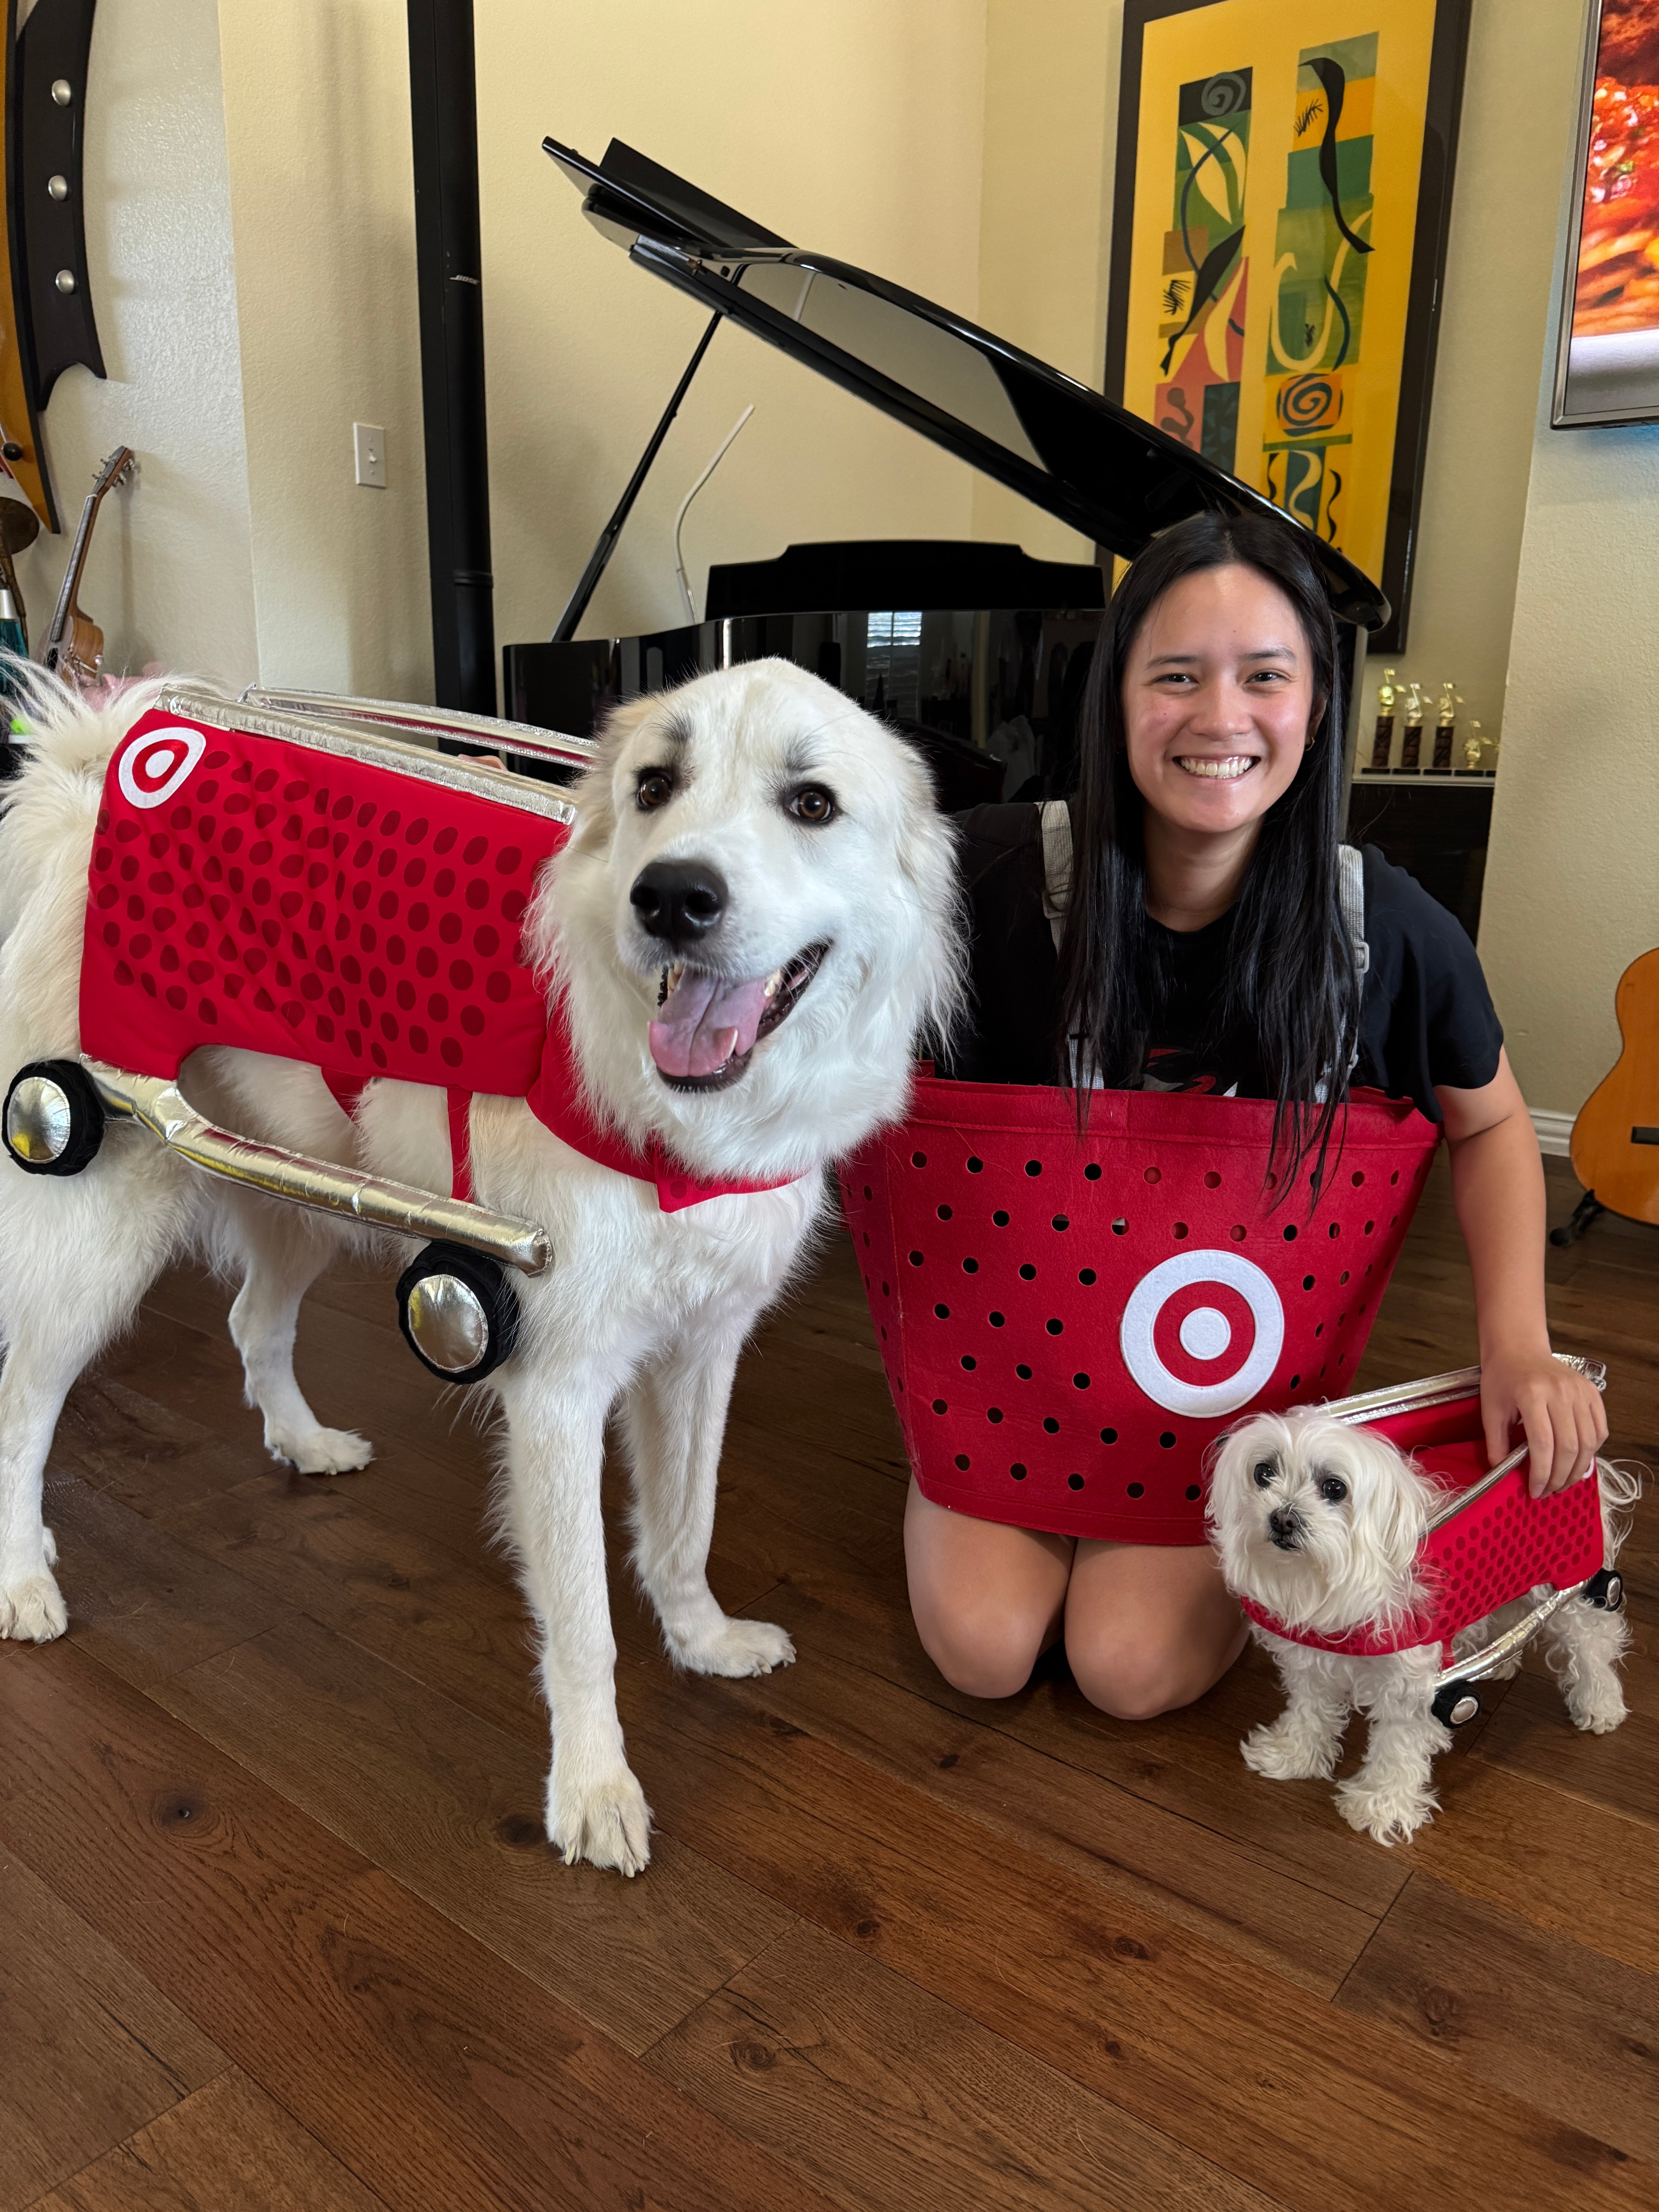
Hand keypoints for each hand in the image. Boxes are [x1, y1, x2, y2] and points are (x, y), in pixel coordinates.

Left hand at [1480, 1348, 1606, 1496]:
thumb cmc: (1502, 1378)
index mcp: (1531, 1393)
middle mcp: (1560, 1391)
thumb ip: (1496, 1444)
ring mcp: (1580, 1390)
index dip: (1541, 1473)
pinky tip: (1577, 1461)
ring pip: (1588, 1441)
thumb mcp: (1490, 1410)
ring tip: (1563, 1482)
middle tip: (1550, 1490)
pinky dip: (1592, 1450)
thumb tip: (1503, 1476)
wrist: (1519, 1349)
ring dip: (1578, 1469)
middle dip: (1560, 1476)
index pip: (1542, 1443)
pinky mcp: (1592, 1391)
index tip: (1535, 1490)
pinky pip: (1600, 1429)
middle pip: (1569, 1446)